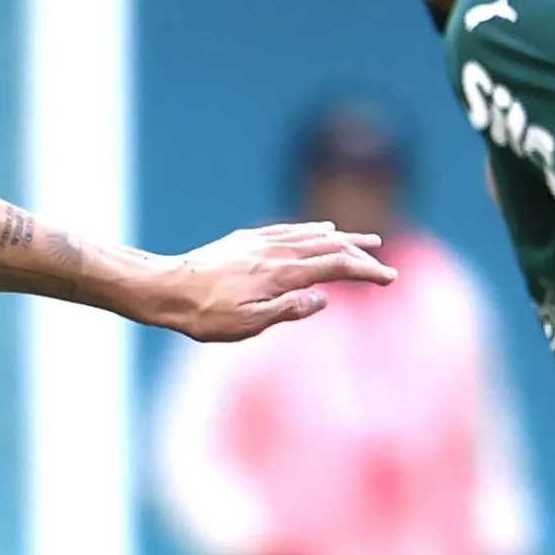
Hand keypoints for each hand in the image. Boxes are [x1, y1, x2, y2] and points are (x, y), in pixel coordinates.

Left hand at [129, 223, 395, 341]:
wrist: (165, 288)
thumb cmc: (204, 316)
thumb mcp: (249, 325)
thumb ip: (290, 310)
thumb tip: (324, 298)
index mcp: (282, 274)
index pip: (336, 266)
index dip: (366, 271)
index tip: (388, 279)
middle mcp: (276, 251)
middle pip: (330, 245)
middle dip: (361, 253)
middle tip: (384, 262)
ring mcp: (261, 241)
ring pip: (312, 233)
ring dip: (343, 237)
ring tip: (366, 239)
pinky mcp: (246, 239)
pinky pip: (290, 229)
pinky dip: (313, 229)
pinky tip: (322, 229)